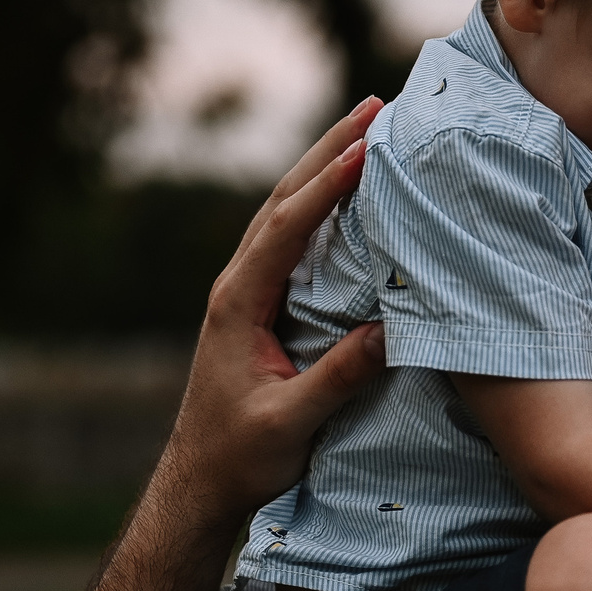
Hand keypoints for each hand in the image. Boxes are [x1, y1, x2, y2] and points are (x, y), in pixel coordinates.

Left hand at [162, 98, 390, 513]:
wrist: (199, 483)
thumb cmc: (239, 457)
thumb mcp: (290, 423)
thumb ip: (338, 377)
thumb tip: (392, 329)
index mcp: (238, 303)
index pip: (284, 229)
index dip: (325, 187)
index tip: (366, 149)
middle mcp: (237, 285)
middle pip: (283, 200)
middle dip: (328, 150)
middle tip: (376, 106)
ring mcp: (245, 292)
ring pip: (285, 212)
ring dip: (323, 167)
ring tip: (368, 129)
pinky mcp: (259, 305)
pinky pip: (292, 239)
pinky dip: (321, 203)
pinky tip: (349, 190)